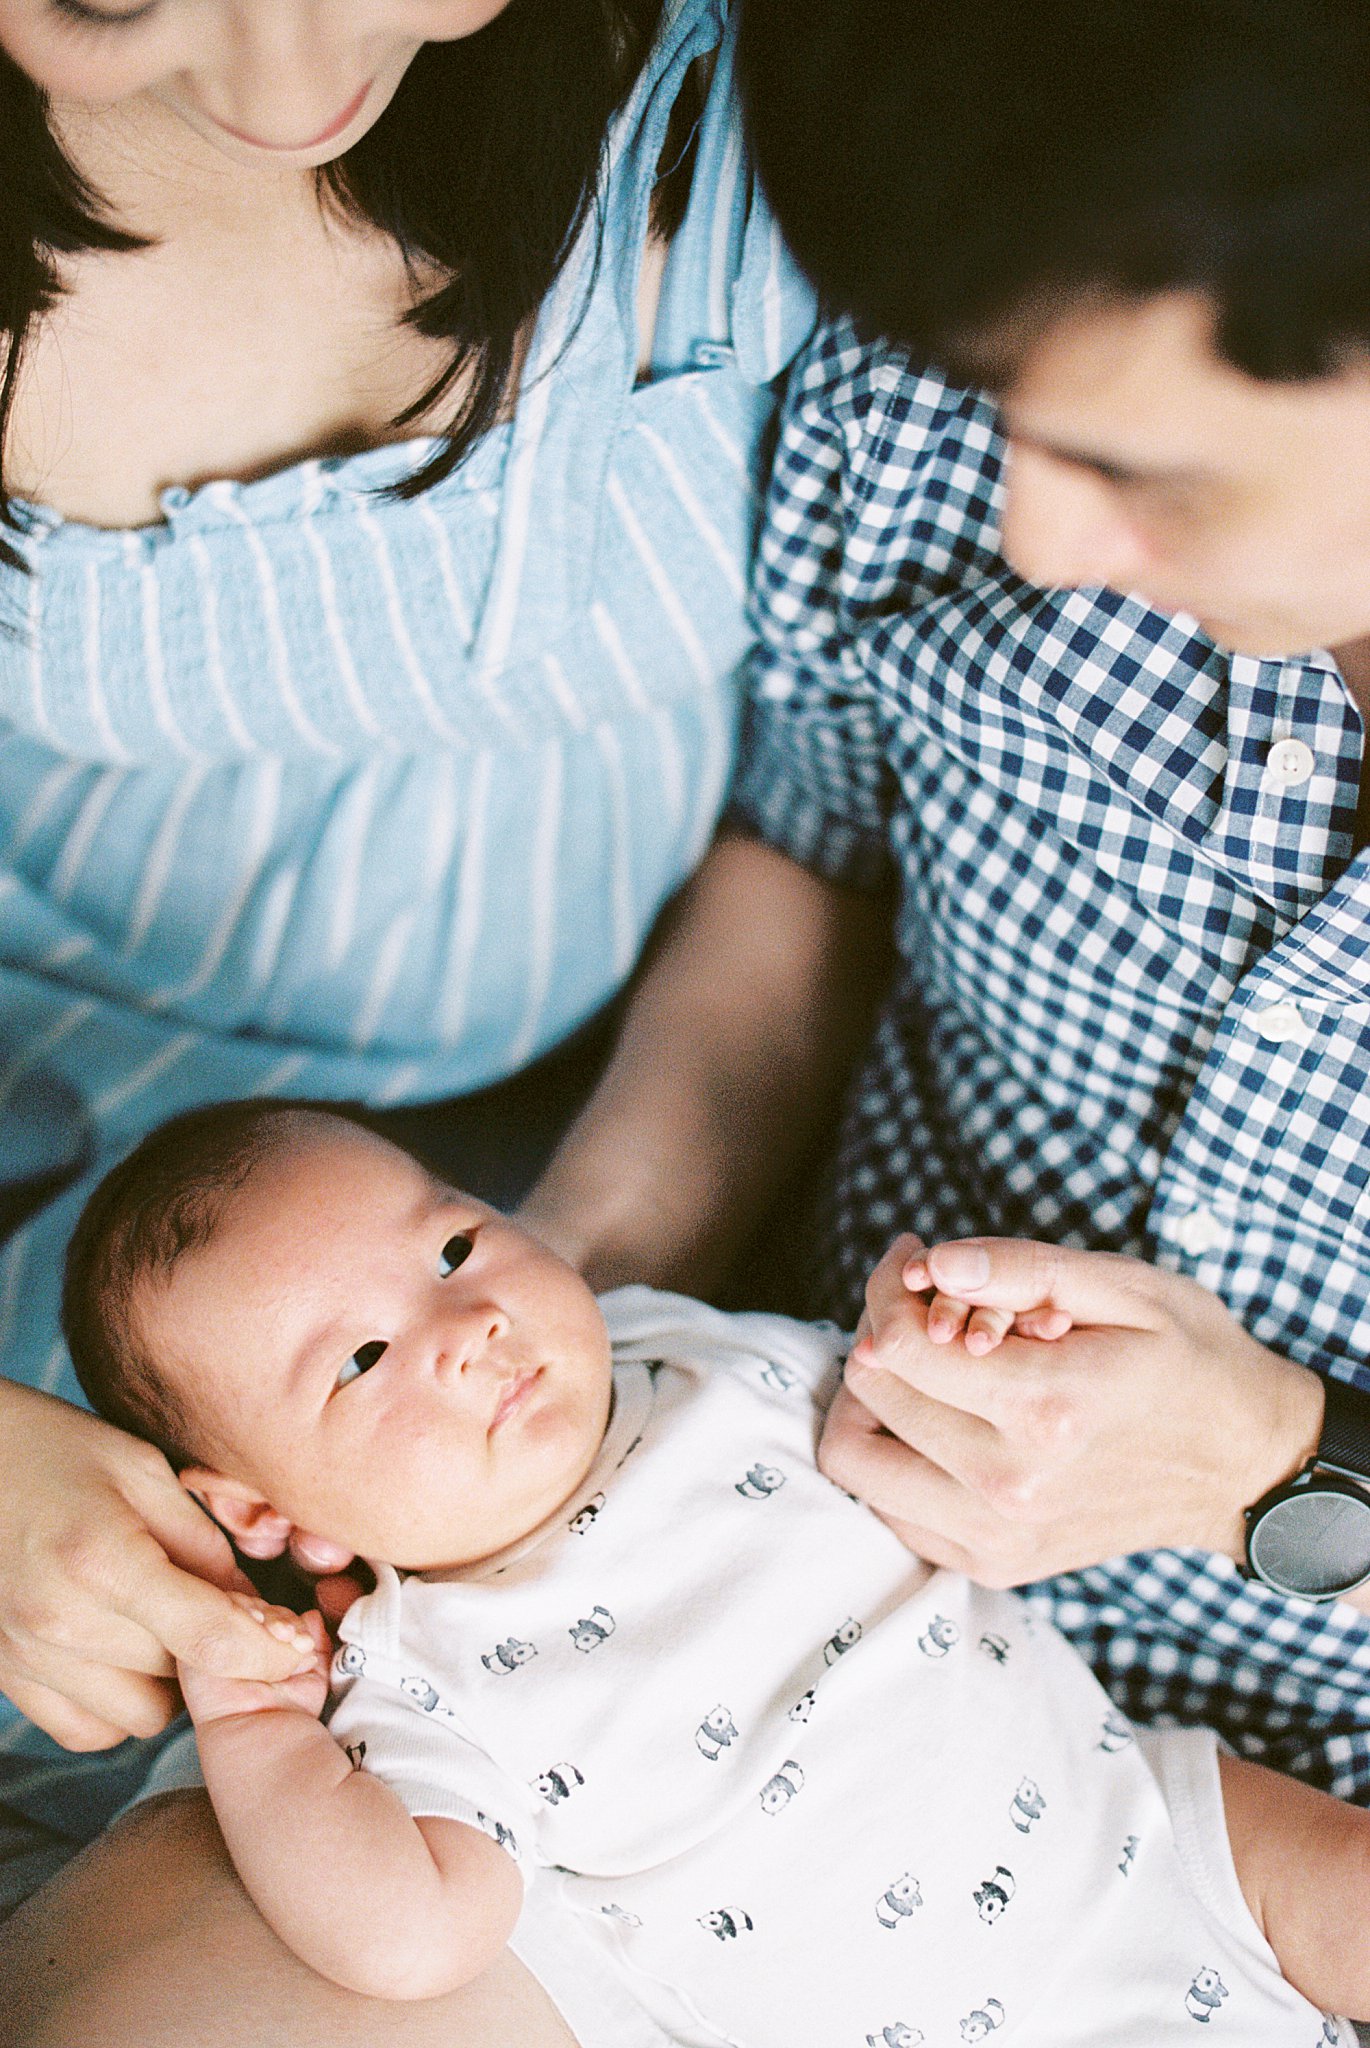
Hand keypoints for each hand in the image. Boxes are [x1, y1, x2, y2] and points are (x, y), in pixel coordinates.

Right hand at [0, 1379, 331, 1748]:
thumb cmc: (55, 1447)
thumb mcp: (143, 1471)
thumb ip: (203, 1545)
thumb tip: (256, 1610)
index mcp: (103, 1561)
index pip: (209, 1640)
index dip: (270, 1651)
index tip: (298, 1640)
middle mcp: (59, 1622)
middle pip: (181, 1677)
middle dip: (223, 1650)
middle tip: (236, 1614)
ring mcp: (25, 1656)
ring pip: (141, 1717)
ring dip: (174, 1683)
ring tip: (174, 1627)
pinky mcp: (5, 1674)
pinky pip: (88, 1730)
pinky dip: (122, 1706)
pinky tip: (131, 1655)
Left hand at [821, 1235, 1325, 1585]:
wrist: (1244, 1467)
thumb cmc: (1190, 1361)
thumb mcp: (1128, 1288)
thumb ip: (1021, 1268)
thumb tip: (933, 1261)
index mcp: (1046, 1409)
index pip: (897, 1346)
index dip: (887, 1288)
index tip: (911, 1258)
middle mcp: (1011, 1485)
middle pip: (867, 1399)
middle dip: (876, 1331)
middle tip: (917, 1303)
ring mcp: (999, 1536)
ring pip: (856, 1463)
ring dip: (868, 1400)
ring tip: (917, 1362)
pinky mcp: (993, 1563)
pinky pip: (887, 1510)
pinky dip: (890, 1455)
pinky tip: (935, 1415)